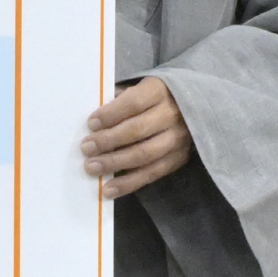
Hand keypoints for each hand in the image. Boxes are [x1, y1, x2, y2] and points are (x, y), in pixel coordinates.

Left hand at [80, 77, 191, 199]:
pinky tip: (109, 189)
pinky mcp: (178, 159)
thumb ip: (118, 99)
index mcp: (159, 91)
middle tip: (86, 148)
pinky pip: (152, 173)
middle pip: (137, 130)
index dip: (111, 114)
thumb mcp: (139, 87)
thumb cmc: (152, 97)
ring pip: (145, 154)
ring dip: (115, 163)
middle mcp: (172, 115)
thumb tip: (93, 121)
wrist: (191, 107)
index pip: (134, 103)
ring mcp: (178, 139)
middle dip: (108, 140)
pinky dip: (129, 183)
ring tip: (92, 168)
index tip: (91, 123)